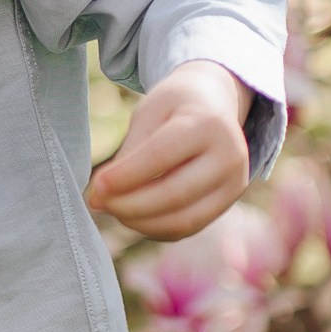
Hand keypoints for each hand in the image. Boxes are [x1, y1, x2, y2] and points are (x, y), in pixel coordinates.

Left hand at [87, 62, 252, 241]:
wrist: (214, 103)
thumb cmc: (174, 107)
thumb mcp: (149, 114)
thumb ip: (129, 155)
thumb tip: (100, 198)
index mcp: (207, 123)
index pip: (160, 158)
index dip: (124, 177)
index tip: (95, 187)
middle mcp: (229, 155)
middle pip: (174, 195)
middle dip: (129, 205)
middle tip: (99, 202)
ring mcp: (235, 183)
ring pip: (183, 220)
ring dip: (140, 222)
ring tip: (113, 209)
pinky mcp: (228, 202)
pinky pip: (188, 227)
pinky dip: (156, 228)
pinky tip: (134, 216)